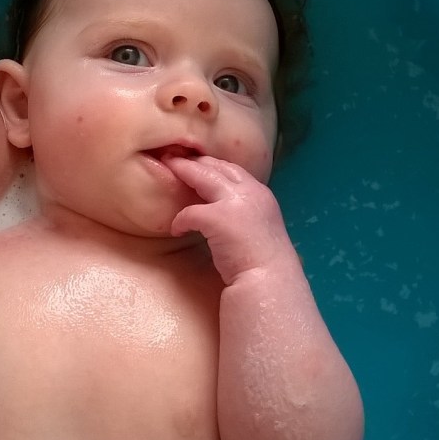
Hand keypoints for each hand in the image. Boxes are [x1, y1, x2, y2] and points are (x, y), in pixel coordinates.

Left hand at [168, 154, 290, 284]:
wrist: (270, 282)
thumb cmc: (264, 264)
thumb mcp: (259, 228)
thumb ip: (245, 214)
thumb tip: (225, 213)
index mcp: (262, 195)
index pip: (234, 171)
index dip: (214, 166)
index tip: (198, 164)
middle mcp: (251, 192)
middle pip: (218, 166)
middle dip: (195, 161)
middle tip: (175, 156)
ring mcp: (235, 203)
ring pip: (203, 176)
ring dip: (184, 171)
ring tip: (168, 167)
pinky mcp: (218, 218)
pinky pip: (189, 212)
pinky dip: (180, 220)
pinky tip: (176, 229)